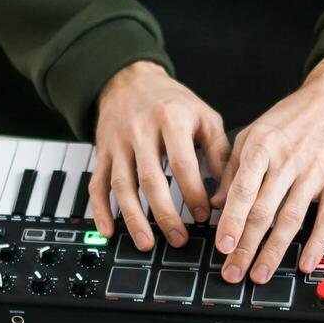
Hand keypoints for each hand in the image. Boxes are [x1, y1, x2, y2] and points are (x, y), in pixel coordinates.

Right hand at [89, 61, 229, 251]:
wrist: (129, 80)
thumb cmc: (170, 101)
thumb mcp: (203, 115)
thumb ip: (218, 149)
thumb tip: (227, 187)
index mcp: (170, 119)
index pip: (183, 164)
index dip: (194, 193)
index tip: (204, 215)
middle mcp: (140, 131)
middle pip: (151, 179)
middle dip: (165, 214)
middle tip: (179, 238)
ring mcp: (117, 144)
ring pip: (122, 186)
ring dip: (133, 218)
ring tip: (147, 242)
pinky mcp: (102, 153)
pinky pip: (96, 184)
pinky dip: (99, 210)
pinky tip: (108, 230)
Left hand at [212, 57, 323, 283]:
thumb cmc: (293, 115)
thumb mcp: (254, 132)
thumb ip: (234, 168)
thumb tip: (218, 203)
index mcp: (263, 147)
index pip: (243, 190)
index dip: (232, 221)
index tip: (223, 246)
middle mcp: (288, 161)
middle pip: (264, 212)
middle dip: (246, 247)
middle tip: (233, 272)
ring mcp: (314, 173)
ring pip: (292, 219)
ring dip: (275, 252)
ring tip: (260, 274)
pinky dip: (317, 243)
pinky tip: (305, 263)